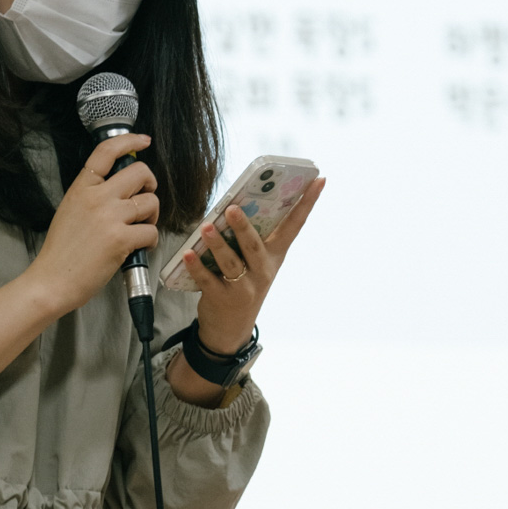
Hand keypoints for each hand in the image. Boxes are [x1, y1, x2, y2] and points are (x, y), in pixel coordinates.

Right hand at [25, 133, 160, 318]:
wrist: (52, 281)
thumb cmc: (61, 252)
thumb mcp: (70, 210)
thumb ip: (92, 194)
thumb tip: (121, 188)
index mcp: (82, 188)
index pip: (107, 152)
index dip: (130, 141)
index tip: (143, 141)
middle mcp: (97, 197)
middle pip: (140, 172)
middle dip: (150, 184)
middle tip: (144, 200)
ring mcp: (110, 217)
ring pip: (151, 202)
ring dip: (152, 215)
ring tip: (139, 228)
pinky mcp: (121, 239)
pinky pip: (151, 231)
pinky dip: (150, 240)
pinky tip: (139, 246)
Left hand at [182, 177, 326, 352]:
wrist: (231, 328)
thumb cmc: (243, 284)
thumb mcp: (256, 263)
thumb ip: (251, 237)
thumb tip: (239, 201)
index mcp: (274, 256)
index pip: (295, 226)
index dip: (307, 203)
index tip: (319, 180)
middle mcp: (263, 271)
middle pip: (254, 246)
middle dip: (243, 226)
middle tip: (232, 208)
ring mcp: (243, 287)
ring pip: (231, 262)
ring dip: (218, 244)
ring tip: (206, 227)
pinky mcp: (221, 298)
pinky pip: (208, 279)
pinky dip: (197, 266)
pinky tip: (188, 254)